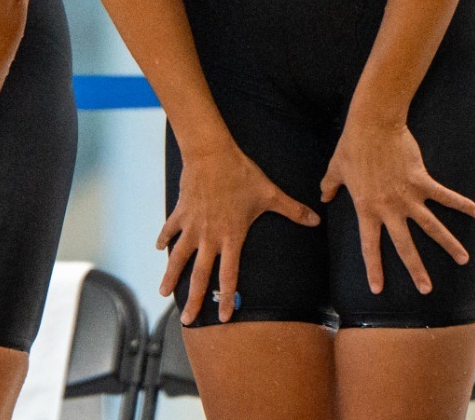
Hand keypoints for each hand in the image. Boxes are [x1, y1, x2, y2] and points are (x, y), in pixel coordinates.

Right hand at [157, 143, 319, 324]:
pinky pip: (170, 230)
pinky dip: (164, 239)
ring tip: (162, 292)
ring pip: (178, 257)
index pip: (229, 275)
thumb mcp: (271, 193)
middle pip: (199, 275)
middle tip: (187, 321)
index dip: (226, 297)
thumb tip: (316, 220)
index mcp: (231, 237)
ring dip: (170, 276)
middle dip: (193, 300)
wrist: (211, 154)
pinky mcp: (181, 212)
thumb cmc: (242, 174)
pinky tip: (158, 249)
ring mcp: (192, 225)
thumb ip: (293, 210)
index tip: (223, 316)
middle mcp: (209, 237)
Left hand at [321, 118, 474, 295]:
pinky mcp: (422, 181)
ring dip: (449, 244)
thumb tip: (323, 196)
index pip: (369, 246)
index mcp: (366, 209)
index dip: (374, 268)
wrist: (373, 125)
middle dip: (416, 270)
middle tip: (426, 290)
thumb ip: (329, 186)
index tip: (378, 289)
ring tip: (463, 260)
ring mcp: (408, 196)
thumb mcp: (335, 169)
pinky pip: (445, 196)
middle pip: (405, 246)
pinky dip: (462, 204)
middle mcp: (389, 208)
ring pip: (432, 227)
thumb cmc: (351, 146)